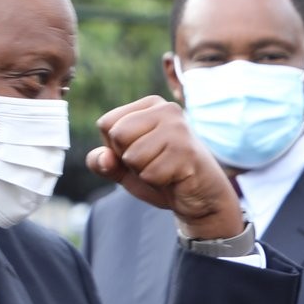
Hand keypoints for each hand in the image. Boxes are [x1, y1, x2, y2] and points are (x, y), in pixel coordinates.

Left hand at [87, 96, 245, 239]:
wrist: (201, 198)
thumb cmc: (162, 176)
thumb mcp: (124, 168)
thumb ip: (102, 161)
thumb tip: (105, 159)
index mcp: (150, 105)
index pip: (107, 124)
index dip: (115, 148)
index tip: (142, 153)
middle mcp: (166, 109)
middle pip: (117, 135)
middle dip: (129, 160)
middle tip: (154, 163)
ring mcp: (179, 129)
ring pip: (132, 156)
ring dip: (144, 173)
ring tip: (165, 170)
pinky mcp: (187, 151)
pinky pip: (150, 173)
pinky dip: (157, 183)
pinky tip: (175, 178)